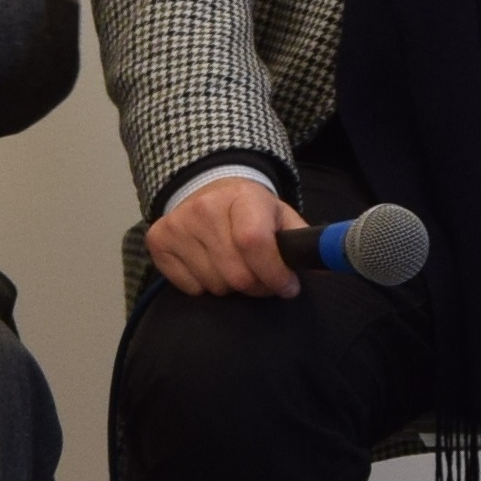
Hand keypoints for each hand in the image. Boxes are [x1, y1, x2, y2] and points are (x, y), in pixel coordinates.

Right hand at [145, 171, 301, 300]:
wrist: (207, 192)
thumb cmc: (251, 211)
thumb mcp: (280, 216)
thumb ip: (300, 242)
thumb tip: (322, 268)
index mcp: (242, 197)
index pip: (254, 242)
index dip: (274, 273)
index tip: (288, 286)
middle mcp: (204, 207)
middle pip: (236, 274)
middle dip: (257, 286)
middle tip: (263, 279)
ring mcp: (177, 224)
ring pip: (215, 285)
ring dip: (231, 287)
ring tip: (235, 268)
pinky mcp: (158, 241)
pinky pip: (190, 288)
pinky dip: (205, 286)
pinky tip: (209, 265)